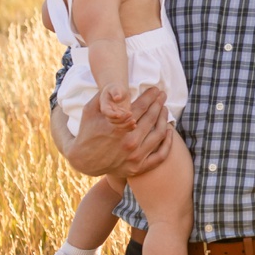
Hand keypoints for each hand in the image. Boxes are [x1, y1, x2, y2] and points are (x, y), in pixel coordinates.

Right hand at [59, 83, 176, 179]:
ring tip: (164, 109)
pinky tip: (169, 131)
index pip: (141, 107)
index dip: (150, 96)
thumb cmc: (87, 132)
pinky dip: (168, 142)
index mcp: (117, 127)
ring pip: (159, 133)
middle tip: (162, 95)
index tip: (156, 90)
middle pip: (151, 118)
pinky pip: (161, 155)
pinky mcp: (139, 167)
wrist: (84, 162)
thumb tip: (119, 87)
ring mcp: (135, 156)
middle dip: (159, 103)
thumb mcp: (89, 110)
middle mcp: (129, 142)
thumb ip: (103, 96)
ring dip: (164, 118)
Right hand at [99, 84, 131, 124]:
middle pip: (112, 120)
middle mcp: (108, 113)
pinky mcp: (121, 119)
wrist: (118, 92)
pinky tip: (135, 125)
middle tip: (130, 113)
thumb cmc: (116, 88)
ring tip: (134, 121)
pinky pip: (123, 126)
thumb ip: (115, 92)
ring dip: (126, 125)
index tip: (119, 114)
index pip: (106, 112)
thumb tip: (117, 98)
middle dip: (121, 119)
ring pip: (118, 125)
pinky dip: (128, 127)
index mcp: (105, 105)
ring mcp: (115, 117)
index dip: (111, 114)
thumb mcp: (115, 88)